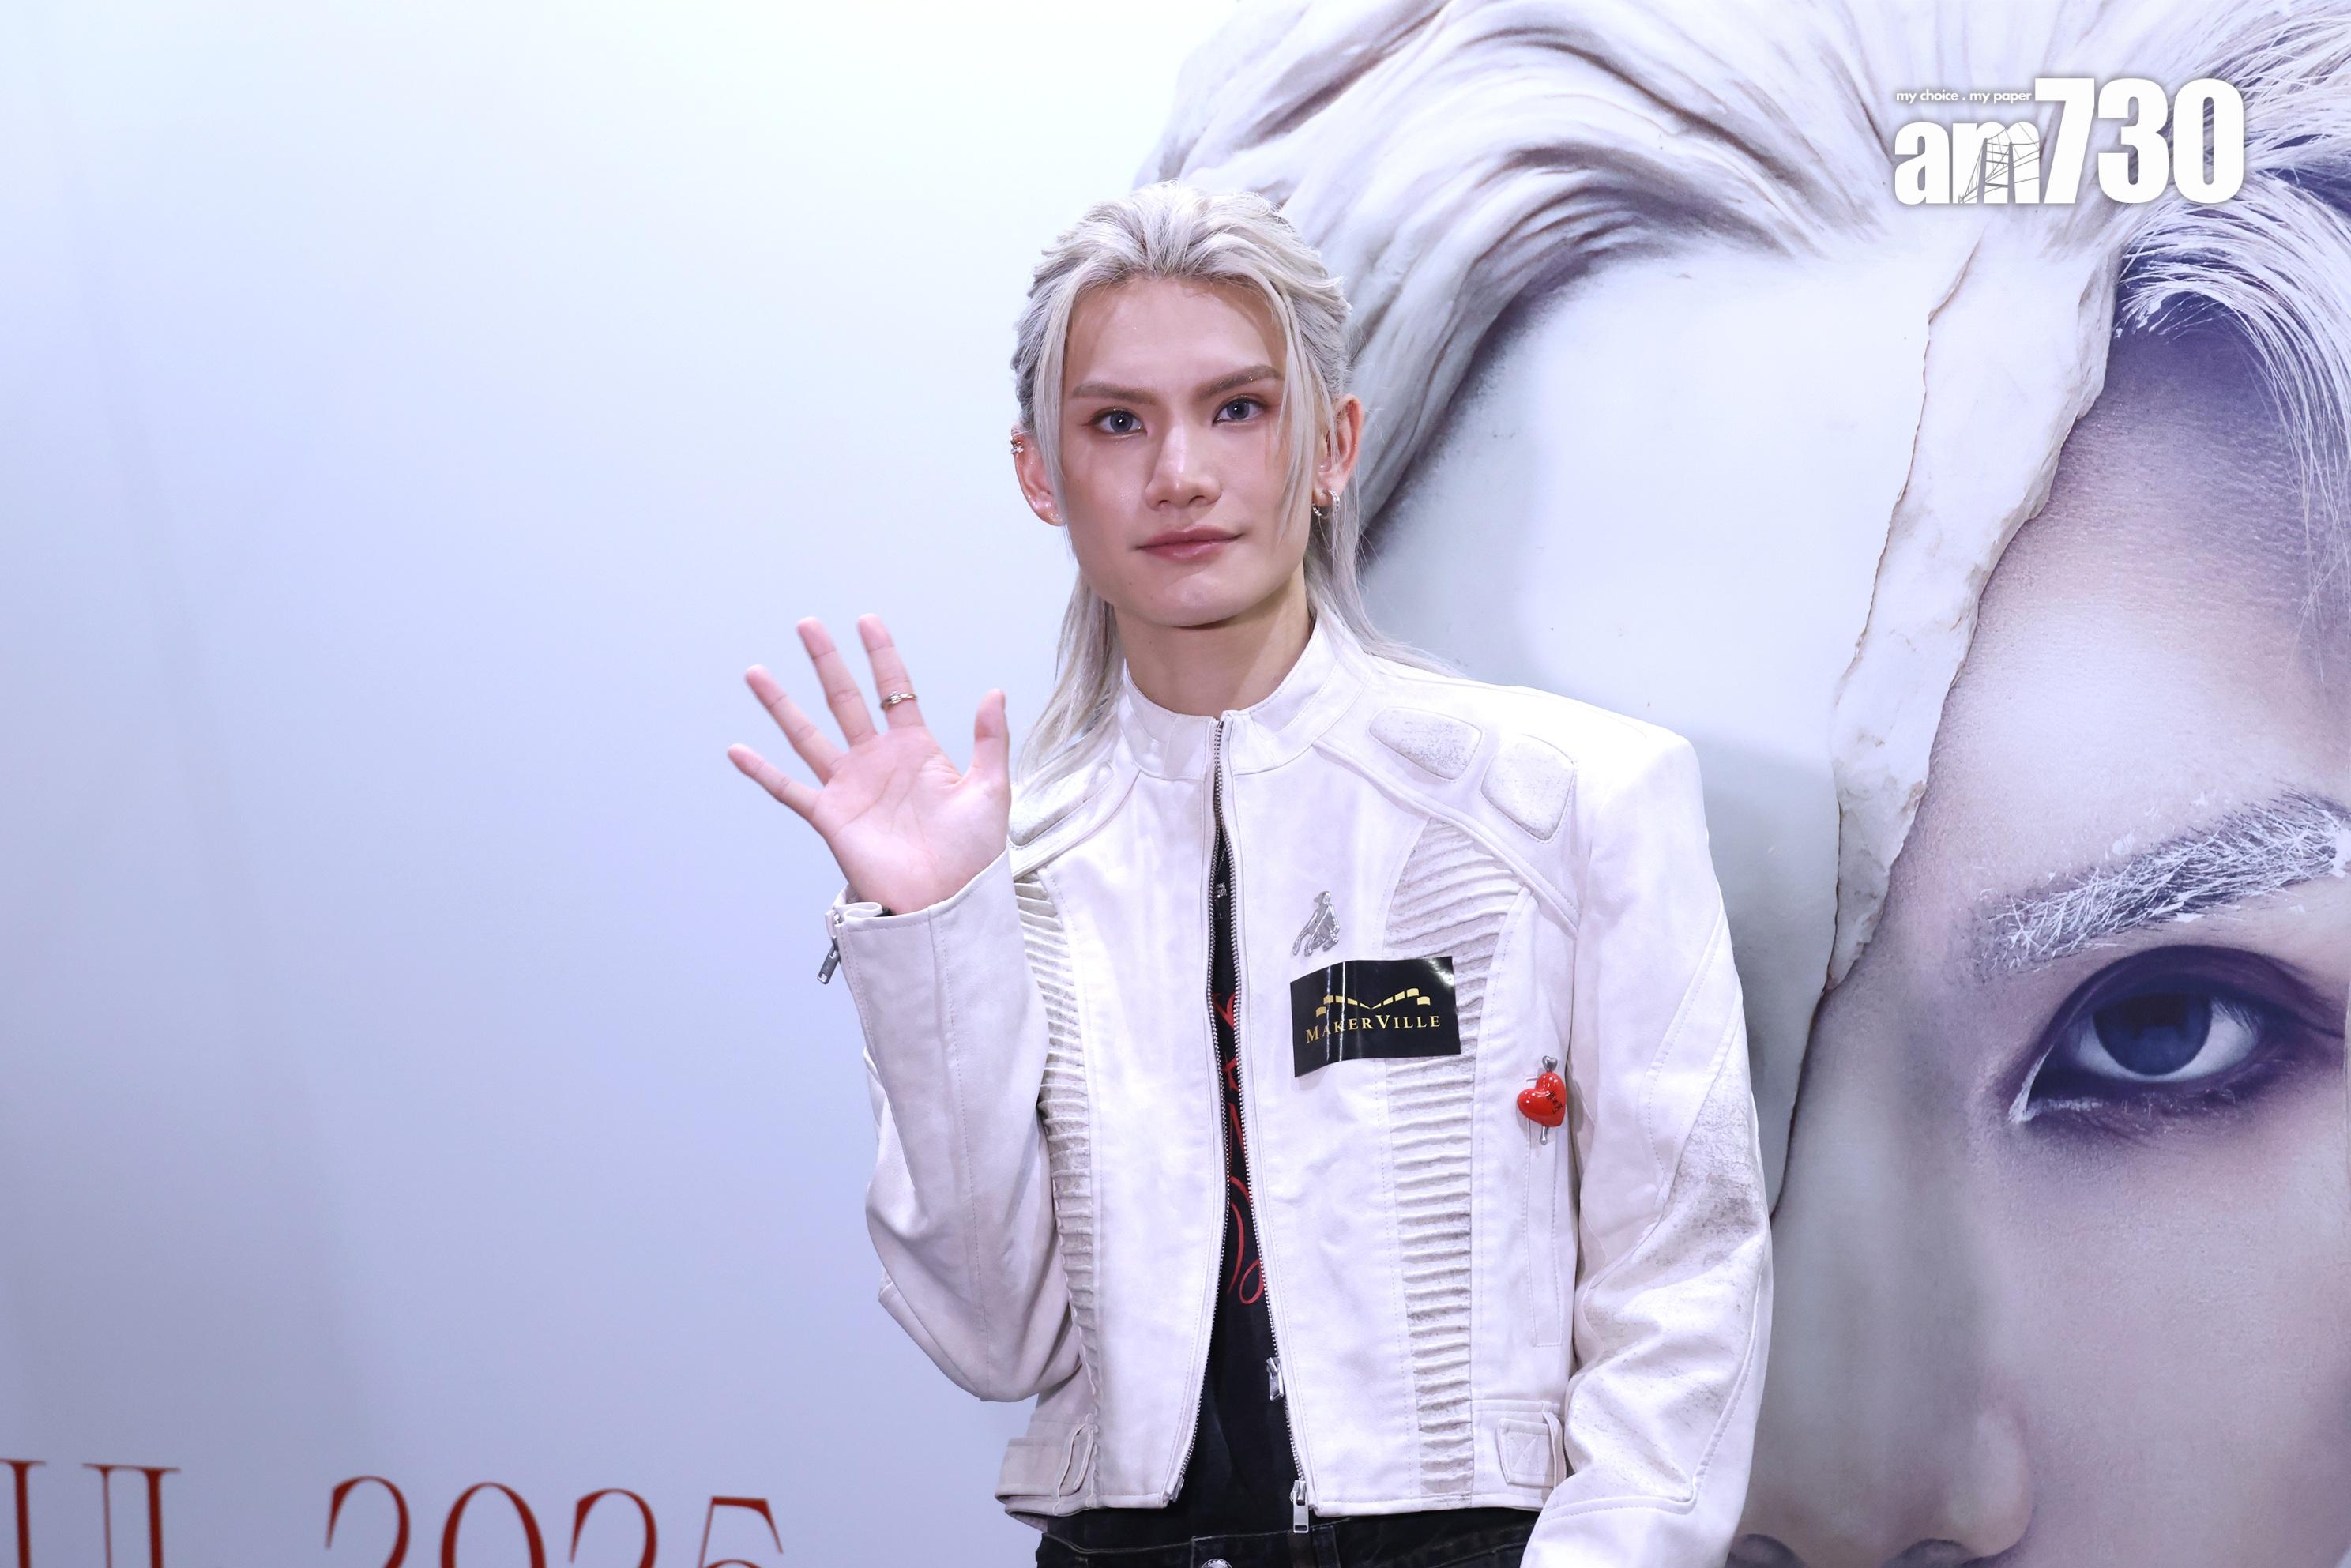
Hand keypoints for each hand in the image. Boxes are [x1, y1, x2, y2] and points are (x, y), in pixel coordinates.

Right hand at [728, 614, 1010, 914]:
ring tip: (756, 673)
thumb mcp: (990, 790)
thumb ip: (990, 741)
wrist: (946, 902)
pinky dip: (762, 771)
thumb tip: (994, 692)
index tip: (867, 621)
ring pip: (807, 735)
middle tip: (807, 624)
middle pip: (845, 701)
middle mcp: (876, 762)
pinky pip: (788, 790)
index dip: (882, 656)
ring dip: (781, 704)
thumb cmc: (972, 854)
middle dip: (826, 662)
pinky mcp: (830, 817)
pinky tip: (737, 750)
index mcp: (916, 750)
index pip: (895, 691)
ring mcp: (849, 787)